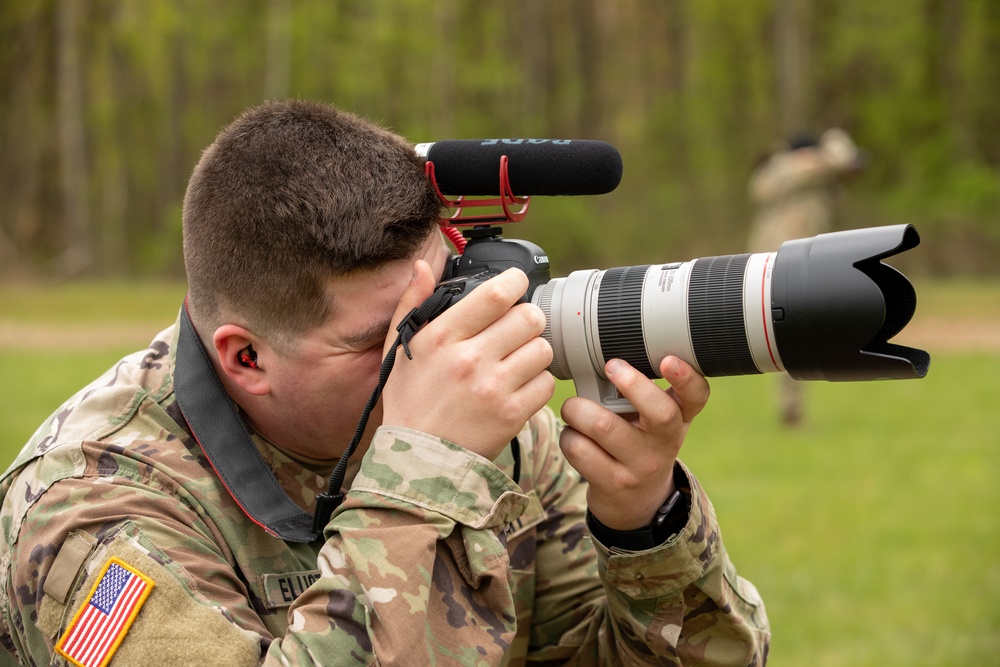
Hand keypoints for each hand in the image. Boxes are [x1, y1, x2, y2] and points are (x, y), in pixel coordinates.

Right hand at [381, 261, 554, 460]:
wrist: (417, 459)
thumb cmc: (409, 401)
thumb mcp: (401, 348)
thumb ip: (412, 303)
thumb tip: (422, 266)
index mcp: (442, 336)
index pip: (496, 294)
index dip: (516, 282)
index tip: (517, 284)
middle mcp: (470, 358)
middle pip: (529, 317)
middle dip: (528, 319)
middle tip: (518, 330)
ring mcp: (493, 387)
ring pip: (543, 348)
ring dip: (534, 351)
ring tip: (517, 360)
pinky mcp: (512, 414)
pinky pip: (545, 384)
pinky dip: (537, 383)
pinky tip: (518, 386)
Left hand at [559, 356, 709, 530]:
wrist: (638, 502)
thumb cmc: (640, 444)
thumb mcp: (653, 420)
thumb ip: (641, 392)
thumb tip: (600, 356)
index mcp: (679, 418)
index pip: (696, 396)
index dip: (686, 377)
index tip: (668, 360)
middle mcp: (665, 443)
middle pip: (658, 411)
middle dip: (631, 383)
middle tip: (611, 366)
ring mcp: (641, 467)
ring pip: (603, 425)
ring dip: (578, 409)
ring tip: (575, 409)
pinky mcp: (613, 483)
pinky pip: (579, 448)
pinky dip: (567, 435)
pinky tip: (574, 437)